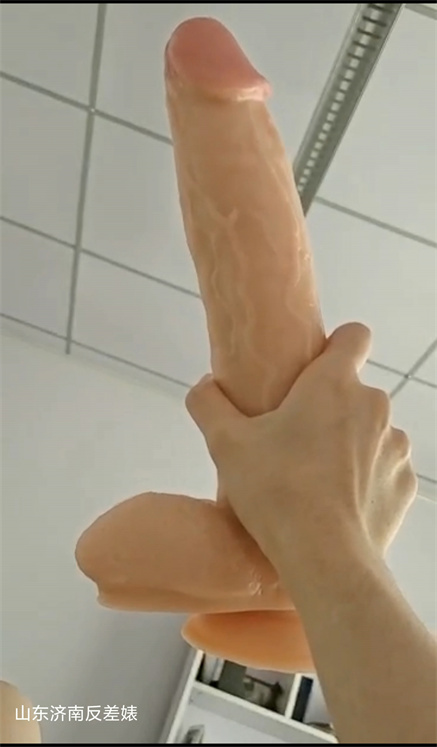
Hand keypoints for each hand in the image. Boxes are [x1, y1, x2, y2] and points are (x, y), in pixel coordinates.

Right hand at [186, 323, 416, 576]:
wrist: (325, 559)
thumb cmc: (276, 491)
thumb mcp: (226, 444)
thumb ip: (209, 404)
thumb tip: (204, 385)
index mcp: (334, 384)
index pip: (354, 335)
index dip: (335, 346)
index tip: (312, 371)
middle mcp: (374, 406)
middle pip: (355, 391)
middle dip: (330, 408)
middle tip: (295, 439)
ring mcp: (395, 447)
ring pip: (371, 431)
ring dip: (350, 443)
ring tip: (317, 476)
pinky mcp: (405, 485)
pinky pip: (384, 469)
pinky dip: (367, 479)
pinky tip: (340, 502)